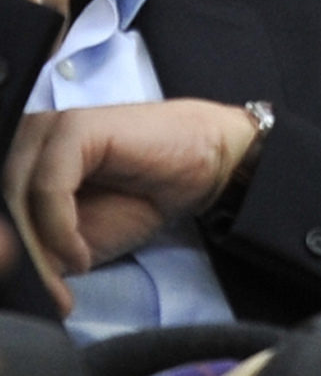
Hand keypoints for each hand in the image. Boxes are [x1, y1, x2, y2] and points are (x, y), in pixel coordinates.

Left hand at [3, 100, 256, 310]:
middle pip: (4, 204)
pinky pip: (47, 187)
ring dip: (39, 246)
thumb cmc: (141, 196)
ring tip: (70, 273)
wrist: (201, 165)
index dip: (17, 249)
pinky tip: (82, 250)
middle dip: (26, 254)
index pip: (3, 208)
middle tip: (56, 293)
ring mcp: (53, 127)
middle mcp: (31, 137)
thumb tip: (13, 264)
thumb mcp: (76, 242)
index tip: (45, 290)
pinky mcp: (76, 126)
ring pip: (17, 196)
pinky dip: (59, 228)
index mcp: (28, 159)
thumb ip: (40, 249)